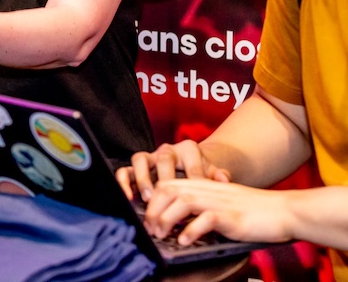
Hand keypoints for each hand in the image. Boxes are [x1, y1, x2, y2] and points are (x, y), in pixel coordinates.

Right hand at [116, 140, 231, 202]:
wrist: (191, 167)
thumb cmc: (202, 173)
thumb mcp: (213, 172)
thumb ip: (220, 175)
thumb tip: (223, 179)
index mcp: (188, 149)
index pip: (191, 163)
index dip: (194, 179)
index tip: (196, 197)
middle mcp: (167, 150)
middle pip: (164, 159)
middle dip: (166, 178)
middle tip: (168, 197)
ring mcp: (150, 157)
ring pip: (140, 159)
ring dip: (143, 179)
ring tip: (148, 198)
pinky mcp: (137, 168)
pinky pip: (125, 170)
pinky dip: (124, 182)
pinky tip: (128, 197)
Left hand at [142, 178, 292, 244]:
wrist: (285, 211)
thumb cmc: (254, 211)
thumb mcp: (221, 202)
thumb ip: (201, 206)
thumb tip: (177, 221)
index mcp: (204, 185)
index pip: (167, 184)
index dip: (152, 199)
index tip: (147, 217)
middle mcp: (208, 190)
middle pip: (168, 189)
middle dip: (153, 209)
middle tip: (150, 229)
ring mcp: (219, 202)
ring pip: (182, 201)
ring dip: (166, 218)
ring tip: (161, 234)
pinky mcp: (231, 216)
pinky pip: (206, 219)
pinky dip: (191, 230)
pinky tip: (184, 241)